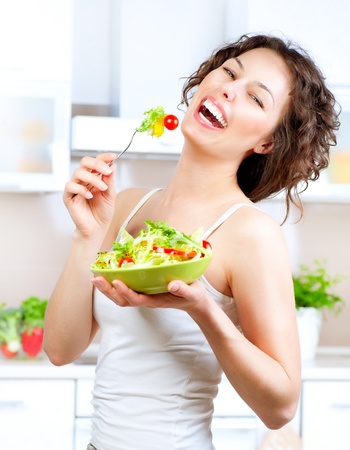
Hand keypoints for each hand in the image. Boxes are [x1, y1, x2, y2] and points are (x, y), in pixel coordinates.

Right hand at [64, 153, 116, 236]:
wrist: (97, 228)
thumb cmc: (103, 212)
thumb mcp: (110, 195)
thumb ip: (110, 180)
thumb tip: (112, 165)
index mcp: (94, 177)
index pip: (96, 161)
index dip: (104, 157)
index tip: (113, 156)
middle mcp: (84, 180)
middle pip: (85, 162)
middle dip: (97, 163)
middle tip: (106, 171)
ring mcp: (75, 187)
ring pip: (78, 173)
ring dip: (92, 178)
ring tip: (103, 188)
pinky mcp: (68, 197)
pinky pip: (70, 186)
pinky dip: (81, 189)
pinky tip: (90, 196)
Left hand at [91, 276, 210, 312]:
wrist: (194, 300)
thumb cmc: (192, 296)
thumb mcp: (192, 293)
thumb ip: (183, 290)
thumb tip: (172, 284)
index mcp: (155, 301)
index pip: (136, 299)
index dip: (125, 292)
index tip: (117, 281)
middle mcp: (146, 299)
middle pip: (122, 300)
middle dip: (109, 291)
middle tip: (96, 279)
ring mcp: (144, 295)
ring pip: (121, 296)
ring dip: (108, 288)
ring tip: (96, 277)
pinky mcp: (144, 289)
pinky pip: (126, 288)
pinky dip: (115, 282)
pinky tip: (108, 273)